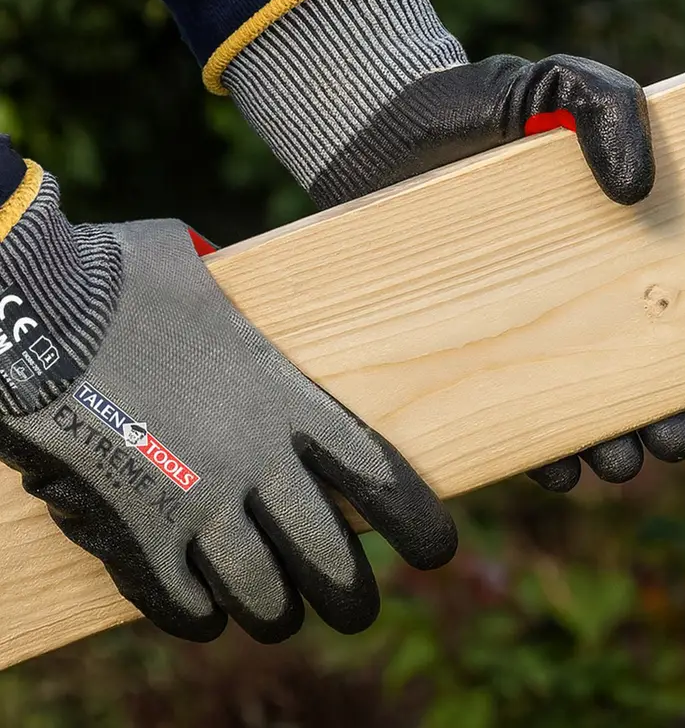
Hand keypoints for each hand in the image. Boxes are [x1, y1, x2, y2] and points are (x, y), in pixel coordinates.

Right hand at [0, 159, 455, 640]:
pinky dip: (200, 613)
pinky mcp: (133, 531)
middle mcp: (251, 458)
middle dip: (350, 593)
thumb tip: (239, 286)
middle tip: (356, 607)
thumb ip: (240, 304)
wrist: (36, 306)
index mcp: (283, 395)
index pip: (375, 469)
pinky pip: (181, 603)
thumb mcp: (206, 276)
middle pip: (327, 554)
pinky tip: (210, 609)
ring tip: (283, 610)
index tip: (437, 549)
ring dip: (276, 609)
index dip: (415, 518)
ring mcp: (193, 501)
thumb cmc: (122, 277)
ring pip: (261, 593)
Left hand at [215, 0, 684, 491]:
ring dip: (615, 446)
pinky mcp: (467, 346)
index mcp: (626, 244)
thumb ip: (610, 110)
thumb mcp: (558, 87)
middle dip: (673, 422)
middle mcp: (584, 294)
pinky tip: (556, 464)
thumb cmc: (480, 105)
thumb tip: (638, 192)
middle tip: (677, 442)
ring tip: (619, 461)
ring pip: (588, 407)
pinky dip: (539, 448)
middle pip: (650, 376)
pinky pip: (510, 415)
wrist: (377, 126)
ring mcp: (527, 324)